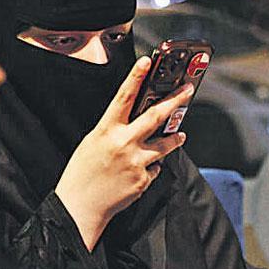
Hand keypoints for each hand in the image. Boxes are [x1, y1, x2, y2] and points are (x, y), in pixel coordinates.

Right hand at [56, 57, 192, 250]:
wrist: (80, 207)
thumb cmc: (82, 173)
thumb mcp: (93, 142)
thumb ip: (114, 130)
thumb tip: (136, 121)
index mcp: (106, 130)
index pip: (124, 97)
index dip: (136, 77)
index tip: (147, 61)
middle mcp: (123, 143)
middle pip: (156, 116)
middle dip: (176, 100)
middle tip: (188, 89)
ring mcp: (136, 162)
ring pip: (165, 144)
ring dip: (175, 137)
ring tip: (180, 135)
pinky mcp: (144, 180)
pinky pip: (155, 168)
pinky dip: (150, 167)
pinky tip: (138, 172)